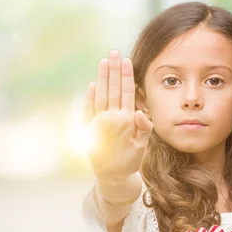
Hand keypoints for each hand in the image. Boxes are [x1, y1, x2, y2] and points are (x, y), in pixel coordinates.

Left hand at [84, 50, 152, 183]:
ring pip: (100, 95)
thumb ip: (143, 128)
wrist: (112, 178)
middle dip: (113, 70)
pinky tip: (92, 85)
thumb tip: (139, 112)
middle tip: (113, 52)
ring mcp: (98, 123)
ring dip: (102, 78)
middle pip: (112, 89)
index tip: (125, 60)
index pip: (126, 92)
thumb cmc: (130, 162)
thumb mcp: (142, 146)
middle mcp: (111, 120)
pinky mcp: (88, 130)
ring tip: (104, 62)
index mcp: (126, 121)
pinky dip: (90, 97)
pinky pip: (88, 109)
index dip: (126, 75)